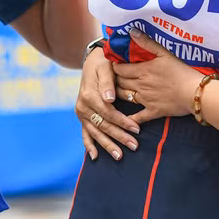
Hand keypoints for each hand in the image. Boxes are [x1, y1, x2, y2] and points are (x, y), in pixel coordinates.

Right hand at [75, 46, 141, 160]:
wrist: (92, 62)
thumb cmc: (103, 63)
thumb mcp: (106, 67)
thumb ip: (108, 83)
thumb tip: (110, 99)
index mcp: (89, 95)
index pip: (108, 113)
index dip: (122, 122)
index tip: (137, 129)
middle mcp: (83, 106)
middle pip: (103, 125)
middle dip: (119, 136)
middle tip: (134, 146)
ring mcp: (81, 113)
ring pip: (95, 132)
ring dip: (107, 145)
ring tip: (120, 156)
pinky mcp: (82, 116)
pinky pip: (85, 133)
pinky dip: (89, 145)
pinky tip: (95, 157)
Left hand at [113, 30, 201, 121]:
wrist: (194, 92)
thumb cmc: (181, 71)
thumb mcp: (165, 53)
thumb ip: (147, 43)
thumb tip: (132, 32)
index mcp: (142, 71)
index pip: (119, 69)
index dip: (114, 66)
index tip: (113, 64)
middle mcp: (140, 85)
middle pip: (120, 82)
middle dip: (114, 79)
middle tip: (114, 76)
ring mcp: (145, 99)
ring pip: (125, 97)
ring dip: (118, 93)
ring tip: (116, 90)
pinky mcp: (153, 111)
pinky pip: (138, 117)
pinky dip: (130, 119)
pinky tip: (124, 120)